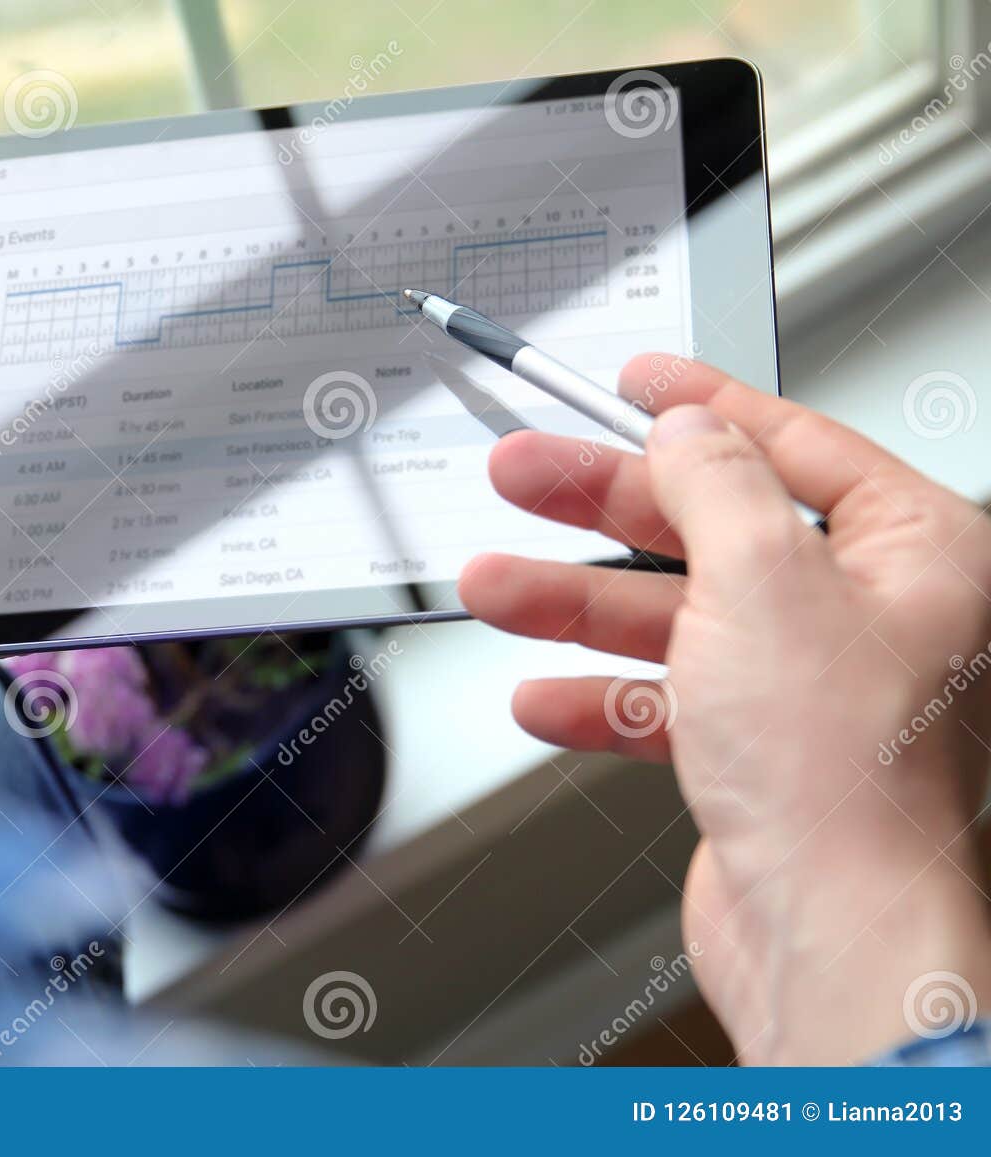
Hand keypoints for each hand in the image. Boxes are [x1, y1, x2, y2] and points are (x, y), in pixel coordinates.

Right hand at [458, 354, 990, 1063]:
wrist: (832, 938)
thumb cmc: (847, 779)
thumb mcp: (765, 581)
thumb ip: (717, 485)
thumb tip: (690, 429)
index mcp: (915, 554)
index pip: (798, 444)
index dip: (704, 404)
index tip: (636, 379)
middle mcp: (869, 618)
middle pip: (712, 530)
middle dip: (602, 508)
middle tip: (521, 474)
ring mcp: (810, 692)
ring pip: (674, 619)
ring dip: (574, 607)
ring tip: (494, 586)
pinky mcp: (758, 759)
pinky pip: (663, 704)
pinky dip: (599, 699)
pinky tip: (543, 696)